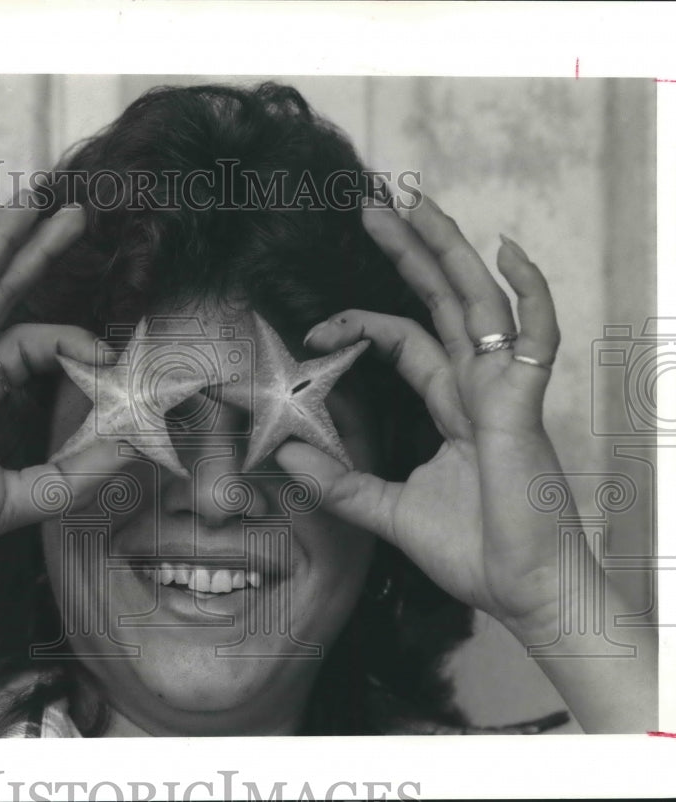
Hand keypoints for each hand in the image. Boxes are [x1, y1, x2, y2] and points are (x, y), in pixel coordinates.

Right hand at [0, 190, 124, 581]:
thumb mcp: (16, 496)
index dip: (72, 343)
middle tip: (80, 215)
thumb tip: (135, 450)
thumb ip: (75, 473)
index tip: (111, 356)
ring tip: (34, 194)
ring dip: (0, 234)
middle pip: (4, 295)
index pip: (28, 346)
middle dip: (41, 255)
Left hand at [277, 195, 571, 639]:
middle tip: (375, 203)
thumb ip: (337, 482)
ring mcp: (502, 388)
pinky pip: (536, 334)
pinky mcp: (523, 403)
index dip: (357, 325)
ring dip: (446, 249)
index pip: (403, 339)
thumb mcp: (385, 509)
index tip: (310, 333)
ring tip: (414, 201)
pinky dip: (529, 290)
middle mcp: (476, 385)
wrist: (524, 591)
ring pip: (476, 300)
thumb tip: (283, 453)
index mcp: (451, 403)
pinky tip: (506, 248)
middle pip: (439, 300)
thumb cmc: (473, 551)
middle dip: (408, 250)